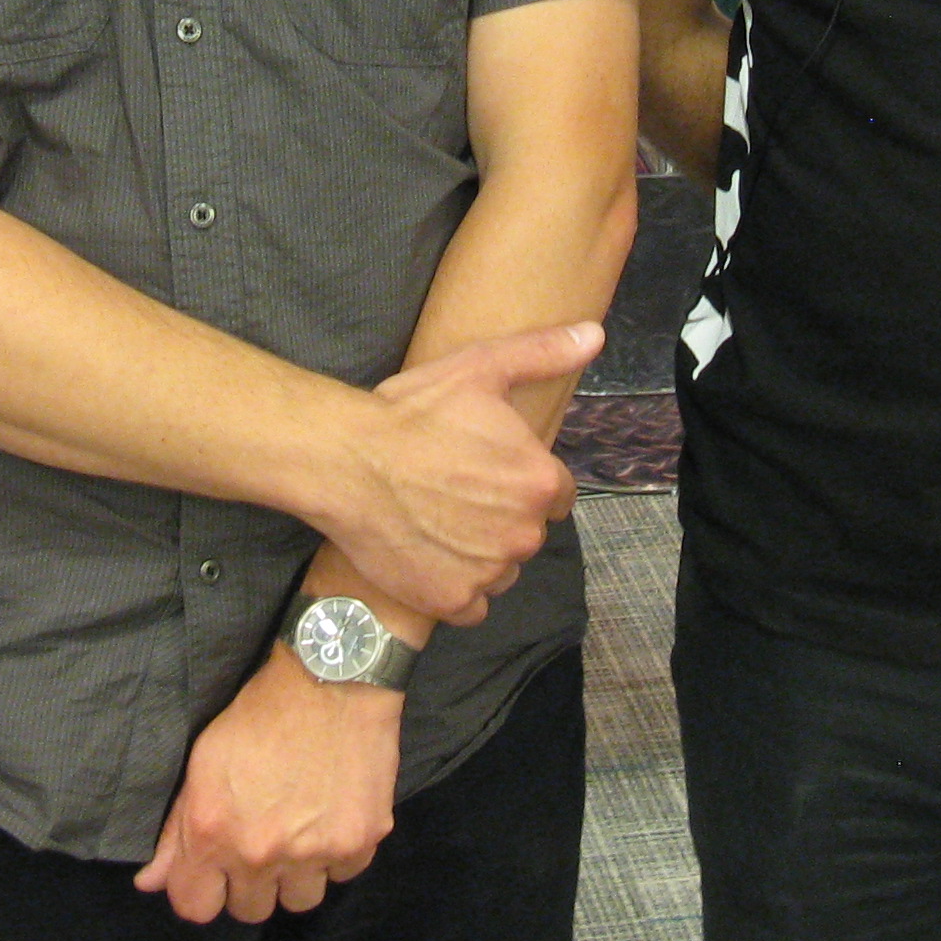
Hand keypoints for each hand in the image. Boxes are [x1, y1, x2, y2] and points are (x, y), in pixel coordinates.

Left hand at [134, 650, 401, 923]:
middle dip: (252, 882)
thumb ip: (176, 832)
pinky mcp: (361, 841)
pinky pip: (344, 874)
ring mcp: (315, 851)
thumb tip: (151, 883)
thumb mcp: (203, 764)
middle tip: (264, 840)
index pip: (196, 908)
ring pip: (300, 901)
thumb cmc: (259, 716)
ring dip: (298, 875)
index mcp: (212, 833)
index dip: (203, 890)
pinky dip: (338, 854)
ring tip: (302, 832)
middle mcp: (261, 852)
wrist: (332, 680)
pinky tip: (333, 816)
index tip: (216, 871)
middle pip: (251, 911)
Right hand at [334, 319, 597, 623]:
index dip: (523, 480)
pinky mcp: (451, 602)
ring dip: (480, 553)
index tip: (487, 470)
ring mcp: (488, 573)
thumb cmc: (412, 415)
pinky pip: (471, 604)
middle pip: (526, 532)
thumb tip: (594, 335)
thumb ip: (544, 354)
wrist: (345, 462)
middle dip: (500, 516)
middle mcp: (523, 535)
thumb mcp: (480, 369)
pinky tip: (428, 555)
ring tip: (436, 521)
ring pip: (500, 569)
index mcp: (539, 483)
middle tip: (455, 491)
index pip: (555, 494)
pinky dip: (455, 586)